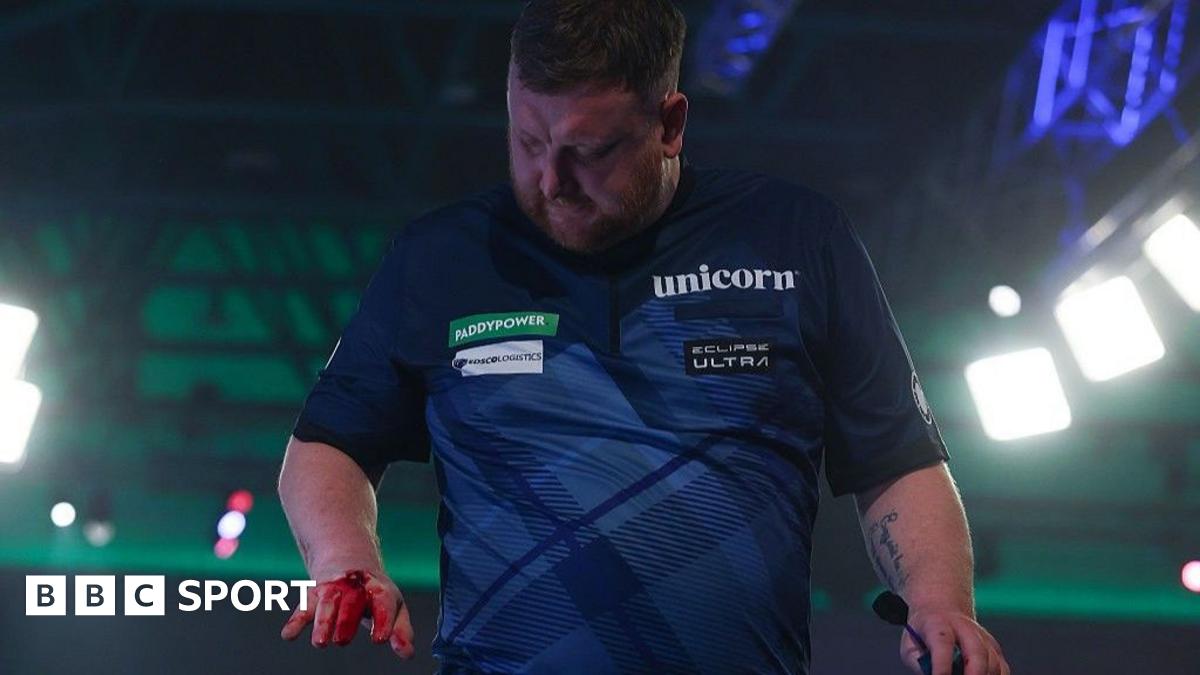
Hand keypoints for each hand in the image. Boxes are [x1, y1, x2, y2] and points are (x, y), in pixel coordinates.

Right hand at [279, 568, 414, 658]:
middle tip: (342, 641)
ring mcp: (332, 590)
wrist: (349, 565)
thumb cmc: (375, 595)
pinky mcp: (313, 597)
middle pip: (351, 602)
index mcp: (378, 589)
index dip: (382, 620)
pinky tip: (288, 635)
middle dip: (346, 620)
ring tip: (320, 643)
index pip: (382, 602)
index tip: (380, 640)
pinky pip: (303, 608)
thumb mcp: (392, 608)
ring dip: (322, 622)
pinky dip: (295, 621)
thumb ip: (400, 631)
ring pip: (326, 604)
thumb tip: (406, 654)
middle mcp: (354, 588)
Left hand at [901, 608, 1008, 674]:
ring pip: (993, 662)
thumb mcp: (910, 645)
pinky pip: (1002, 669)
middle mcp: (964, 628)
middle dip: (973, 674)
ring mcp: (982, 637)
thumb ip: (919, 663)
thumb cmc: (923, 632)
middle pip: (976, 651)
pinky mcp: (994, 648)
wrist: (941, 608)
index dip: (941, 665)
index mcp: (938, 624)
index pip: (942, 644)